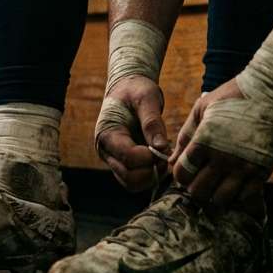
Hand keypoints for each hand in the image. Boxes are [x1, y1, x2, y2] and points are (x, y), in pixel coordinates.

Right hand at [95, 75, 169, 193]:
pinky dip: (150, 175)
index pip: (128, 157)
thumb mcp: (146, 98)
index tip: (164, 147)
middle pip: (129, 177)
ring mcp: (114, 159)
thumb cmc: (136, 90)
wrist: (128, 88)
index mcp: (107, 133)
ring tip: (164, 157)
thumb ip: (152, 122)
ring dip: (152, 176)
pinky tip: (160, 159)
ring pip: (132, 184)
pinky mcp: (123, 163)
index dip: (149, 157)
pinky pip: (136, 180)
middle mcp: (107, 151)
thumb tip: (161, 147)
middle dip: (151, 170)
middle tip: (166, 156)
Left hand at [168, 78, 266, 209]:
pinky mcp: (261, 171)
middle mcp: (222, 157)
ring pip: (221, 199)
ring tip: (220, 182)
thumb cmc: (233, 96)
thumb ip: (185, 134)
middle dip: (197, 187)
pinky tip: (238, 183)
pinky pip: (245, 198)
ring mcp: (242, 167)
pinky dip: (238, 195)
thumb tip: (171, 160)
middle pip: (199, 192)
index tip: (188, 170)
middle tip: (203, 178)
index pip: (182, 174)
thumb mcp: (203, 107)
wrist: (271, 92)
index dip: (182, 175)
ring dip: (217, 194)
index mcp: (204, 140)